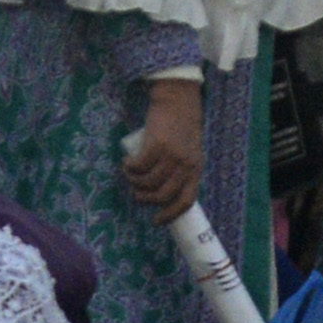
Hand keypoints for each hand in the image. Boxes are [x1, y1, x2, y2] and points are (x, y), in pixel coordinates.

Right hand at [125, 78, 204, 223]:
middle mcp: (186, 165)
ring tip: (129, 174)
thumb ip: (180, 168)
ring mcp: (172, 155)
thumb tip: (161, 189)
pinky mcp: (157, 145)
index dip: (170, 214)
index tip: (156, 221)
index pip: (186, 200)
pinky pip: (139, 165)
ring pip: (148, 181)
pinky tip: (127, 164)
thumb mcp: (188, 150)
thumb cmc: (181, 126)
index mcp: (195, 169)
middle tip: (136, 193)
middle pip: (163, 194)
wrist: (178, 101)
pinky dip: (130, 168)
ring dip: (134, 182)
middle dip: (145, 199)